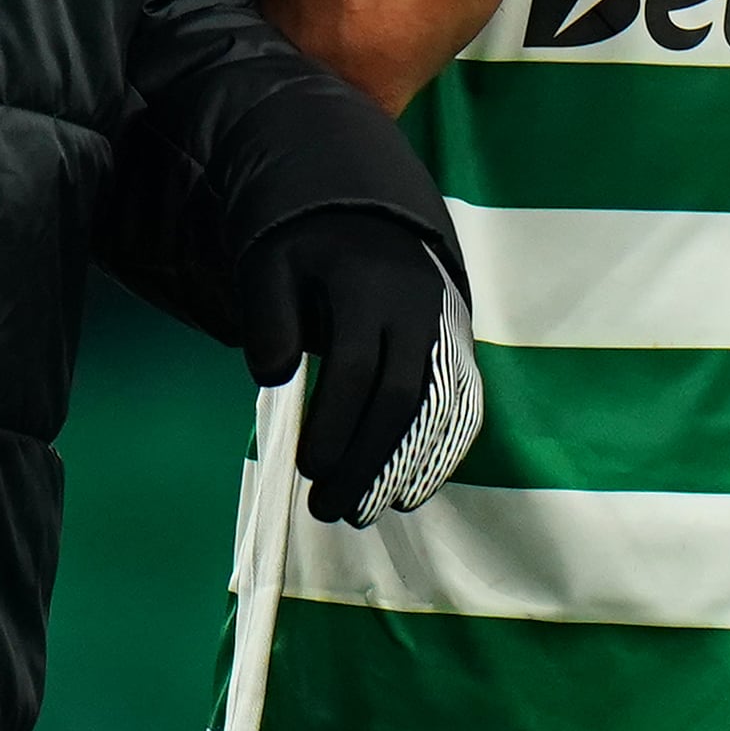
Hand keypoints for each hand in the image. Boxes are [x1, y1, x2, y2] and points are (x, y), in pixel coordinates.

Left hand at [236, 211, 484, 525]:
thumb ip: (267, 317)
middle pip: (400, 399)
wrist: (375, 217)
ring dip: (401, 469)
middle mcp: (418, 309)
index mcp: (367, 286)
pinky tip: (405, 494)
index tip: (306, 470)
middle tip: (328, 510)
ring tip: (362, 513)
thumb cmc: (311, 253)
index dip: (333, 424)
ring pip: (436, 411)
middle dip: (365, 462)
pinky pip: (462, 410)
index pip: (356, 368)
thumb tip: (272, 377)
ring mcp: (447, 330)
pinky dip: (439, 457)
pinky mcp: (461, 350)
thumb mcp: (272, 267)